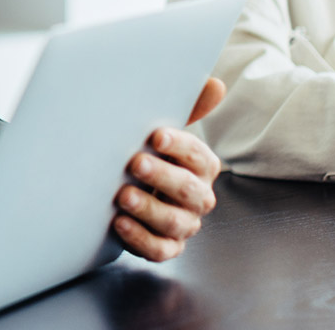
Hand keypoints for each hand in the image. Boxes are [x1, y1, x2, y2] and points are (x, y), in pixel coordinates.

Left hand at [113, 78, 224, 260]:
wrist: (122, 190)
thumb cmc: (146, 153)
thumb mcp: (159, 132)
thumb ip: (186, 109)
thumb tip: (215, 84)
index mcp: (202, 167)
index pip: (199, 156)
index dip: (179, 146)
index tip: (155, 135)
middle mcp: (198, 197)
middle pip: (189, 190)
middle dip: (162, 176)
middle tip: (135, 162)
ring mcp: (184, 224)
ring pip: (175, 221)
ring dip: (148, 208)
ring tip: (122, 194)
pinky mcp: (167, 247)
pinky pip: (160, 249)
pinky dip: (140, 238)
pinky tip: (119, 223)